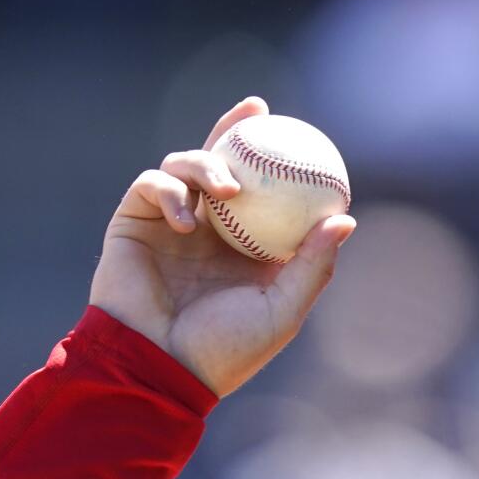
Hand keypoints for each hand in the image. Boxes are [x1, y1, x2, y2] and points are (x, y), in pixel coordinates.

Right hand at [87, 97, 355, 397]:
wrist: (159, 367)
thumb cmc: (226, 349)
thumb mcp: (282, 310)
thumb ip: (312, 265)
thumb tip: (345, 219)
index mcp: (246, 247)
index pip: (265, 192)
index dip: (279, 159)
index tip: (302, 135)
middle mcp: (209, 230)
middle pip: (221, 164)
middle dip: (235, 128)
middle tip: (256, 111)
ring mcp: (169, 224)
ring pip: (185, 167)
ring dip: (205, 165)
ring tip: (227, 189)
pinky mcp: (133, 223)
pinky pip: (150, 186)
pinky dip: (169, 192)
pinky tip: (187, 219)